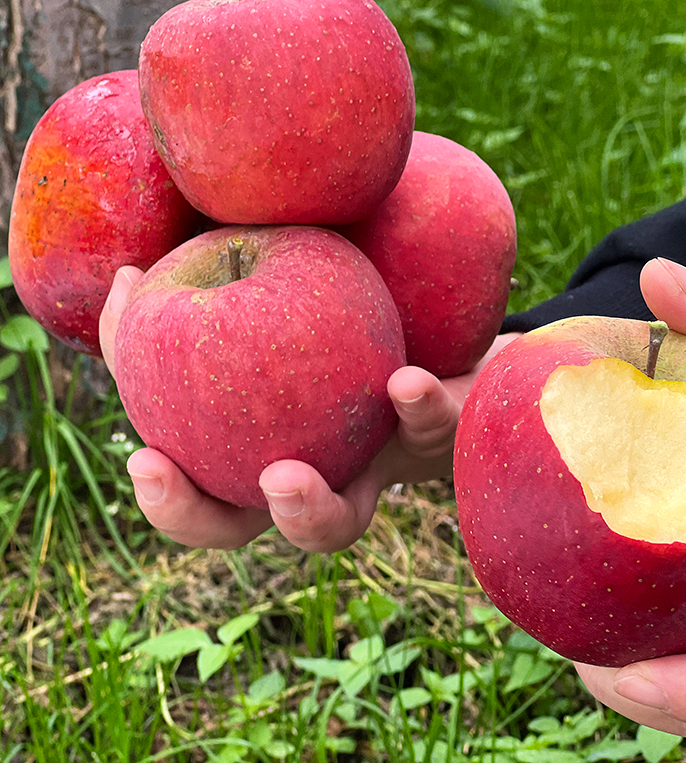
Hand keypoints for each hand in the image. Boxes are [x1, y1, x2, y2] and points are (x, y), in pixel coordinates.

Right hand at [99, 266, 518, 551]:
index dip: (166, 496)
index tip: (143, 461)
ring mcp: (377, 461)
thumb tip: (126, 274)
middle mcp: (315, 469)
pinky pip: (432, 429)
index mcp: (260, 445)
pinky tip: (406, 382)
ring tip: (283, 477)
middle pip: (248, 527)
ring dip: (309, 512)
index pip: (200, 489)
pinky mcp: (445, 431)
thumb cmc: (336, 304)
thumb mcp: (268, 284)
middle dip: (206, 521)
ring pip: (343, 520)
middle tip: (178, 481)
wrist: (444, 312)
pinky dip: (420, 411)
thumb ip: (203, 285)